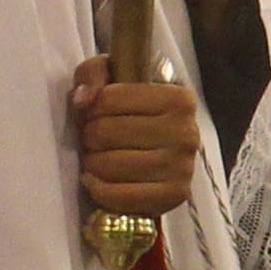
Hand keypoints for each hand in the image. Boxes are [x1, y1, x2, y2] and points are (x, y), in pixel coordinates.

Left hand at [72, 60, 200, 216]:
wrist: (155, 149)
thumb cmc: (130, 111)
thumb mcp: (112, 76)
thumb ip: (93, 73)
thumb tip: (83, 100)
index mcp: (178, 98)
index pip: (110, 99)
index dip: (91, 109)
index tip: (97, 114)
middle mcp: (187, 132)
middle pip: (107, 132)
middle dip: (90, 137)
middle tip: (96, 140)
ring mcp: (184, 167)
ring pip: (110, 165)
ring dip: (93, 164)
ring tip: (100, 159)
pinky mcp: (175, 196)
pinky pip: (120, 196)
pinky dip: (99, 191)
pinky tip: (97, 182)